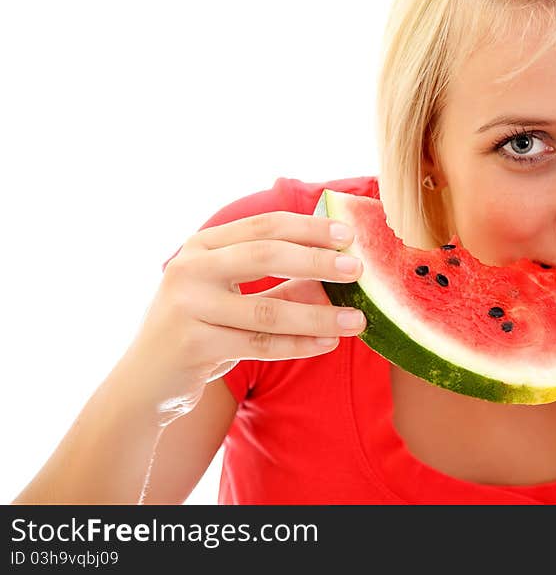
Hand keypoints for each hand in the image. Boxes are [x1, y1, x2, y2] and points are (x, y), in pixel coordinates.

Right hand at [126, 212, 365, 425]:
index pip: (264, 226)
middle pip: (265, 255)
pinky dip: (299, 345)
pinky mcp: (192, 344)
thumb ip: (281, 281)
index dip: (309, 228)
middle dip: (317, 260)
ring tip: (357, 319)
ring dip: (318, 314)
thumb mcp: (235, 297)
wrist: (144, 383)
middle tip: (357, 268)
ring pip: (267, 309)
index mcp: (202, 245)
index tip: (349, 233)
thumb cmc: (199, 330)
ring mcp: (187, 306)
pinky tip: (329, 343)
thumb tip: (338, 269)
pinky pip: (259, 345)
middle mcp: (190, 268)